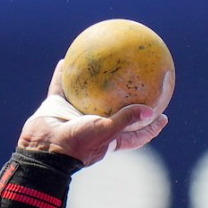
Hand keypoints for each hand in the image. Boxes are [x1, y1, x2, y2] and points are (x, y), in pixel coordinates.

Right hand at [16, 60, 168, 165]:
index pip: (136, 133)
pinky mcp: (57, 106)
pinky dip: (63, 74)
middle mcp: (94, 124)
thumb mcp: (106, 131)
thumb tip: (151, 111)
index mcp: (109, 137)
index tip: (163, 117)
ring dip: (94, 82)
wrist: (44, 147)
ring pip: (87, 95)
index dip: (151, 126)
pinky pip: (61, 85)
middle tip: (141, 86)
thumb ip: (126, 120)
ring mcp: (75, 115)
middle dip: (126, 101)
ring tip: (104, 65)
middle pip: (115, 112)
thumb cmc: (78, 143)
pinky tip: (67, 60)